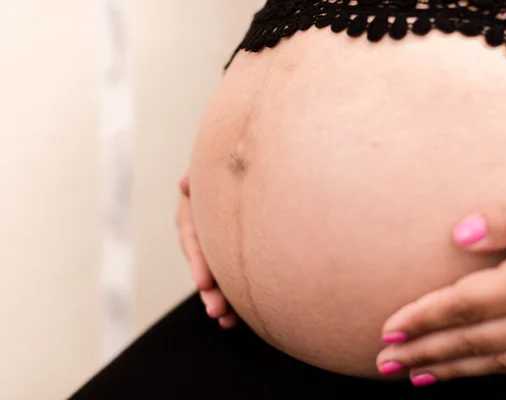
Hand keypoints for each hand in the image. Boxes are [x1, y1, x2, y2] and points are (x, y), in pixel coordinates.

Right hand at [177, 172, 237, 328]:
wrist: (264, 165)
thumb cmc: (242, 165)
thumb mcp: (225, 170)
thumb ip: (205, 181)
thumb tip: (185, 183)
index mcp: (195, 206)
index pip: (193, 234)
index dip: (198, 258)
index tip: (204, 282)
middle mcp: (203, 226)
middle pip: (203, 260)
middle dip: (210, 288)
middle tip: (216, 310)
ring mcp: (216, 242)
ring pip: (215, 274)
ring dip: (219, 299)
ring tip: (226, 320)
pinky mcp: (232, 254)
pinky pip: (230, 278)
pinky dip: (232, 300)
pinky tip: (234, 321)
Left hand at [377, 171, 505, 385]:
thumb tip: (460, 233)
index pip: (464, 303)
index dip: (422, 318)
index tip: (388, 329)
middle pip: (471, 339)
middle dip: (424, 352)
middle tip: (384, 363)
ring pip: (497, 360)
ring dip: (451, 369)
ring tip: (414, 375)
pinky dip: (491, 372)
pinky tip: (473, 372)